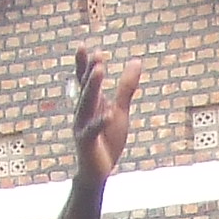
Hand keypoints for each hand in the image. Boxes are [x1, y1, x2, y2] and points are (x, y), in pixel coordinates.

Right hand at [68, 45, 141, 182]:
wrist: (97, 172)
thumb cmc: (106, 140)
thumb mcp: (119, 110)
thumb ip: (126, 87)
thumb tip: (136, 60)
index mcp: (90, 103)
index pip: (85, 80)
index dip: (85, 65)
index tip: (87, 46)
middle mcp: (82, 112)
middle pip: (86, 88)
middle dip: (90, 70)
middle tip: (96, 54)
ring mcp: (82, 127)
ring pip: (86, 104)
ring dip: (92, 87)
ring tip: (99, 70)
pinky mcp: (86, 143)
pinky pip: (93, 131)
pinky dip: (100, 122)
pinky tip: (109, 114)